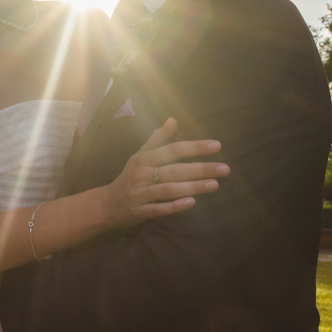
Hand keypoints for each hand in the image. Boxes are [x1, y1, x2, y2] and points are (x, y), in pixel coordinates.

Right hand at [102, 118, 225, 227]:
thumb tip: (172, 120)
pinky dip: (175, 206)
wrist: (107, 204)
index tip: (217, 146)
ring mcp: (141, 193)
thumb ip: (157, 139)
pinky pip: (160, 208)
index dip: (195, 147)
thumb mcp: (140, 155)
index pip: (173, 149)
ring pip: (169, 189)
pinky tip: (192, 203)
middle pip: (175, 170)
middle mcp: (143, 174)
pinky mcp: (140, 211)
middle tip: (224, 169)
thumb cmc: (129, 177)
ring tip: (215, 185)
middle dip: (201, 169)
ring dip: (193, 187)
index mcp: (145, 158)